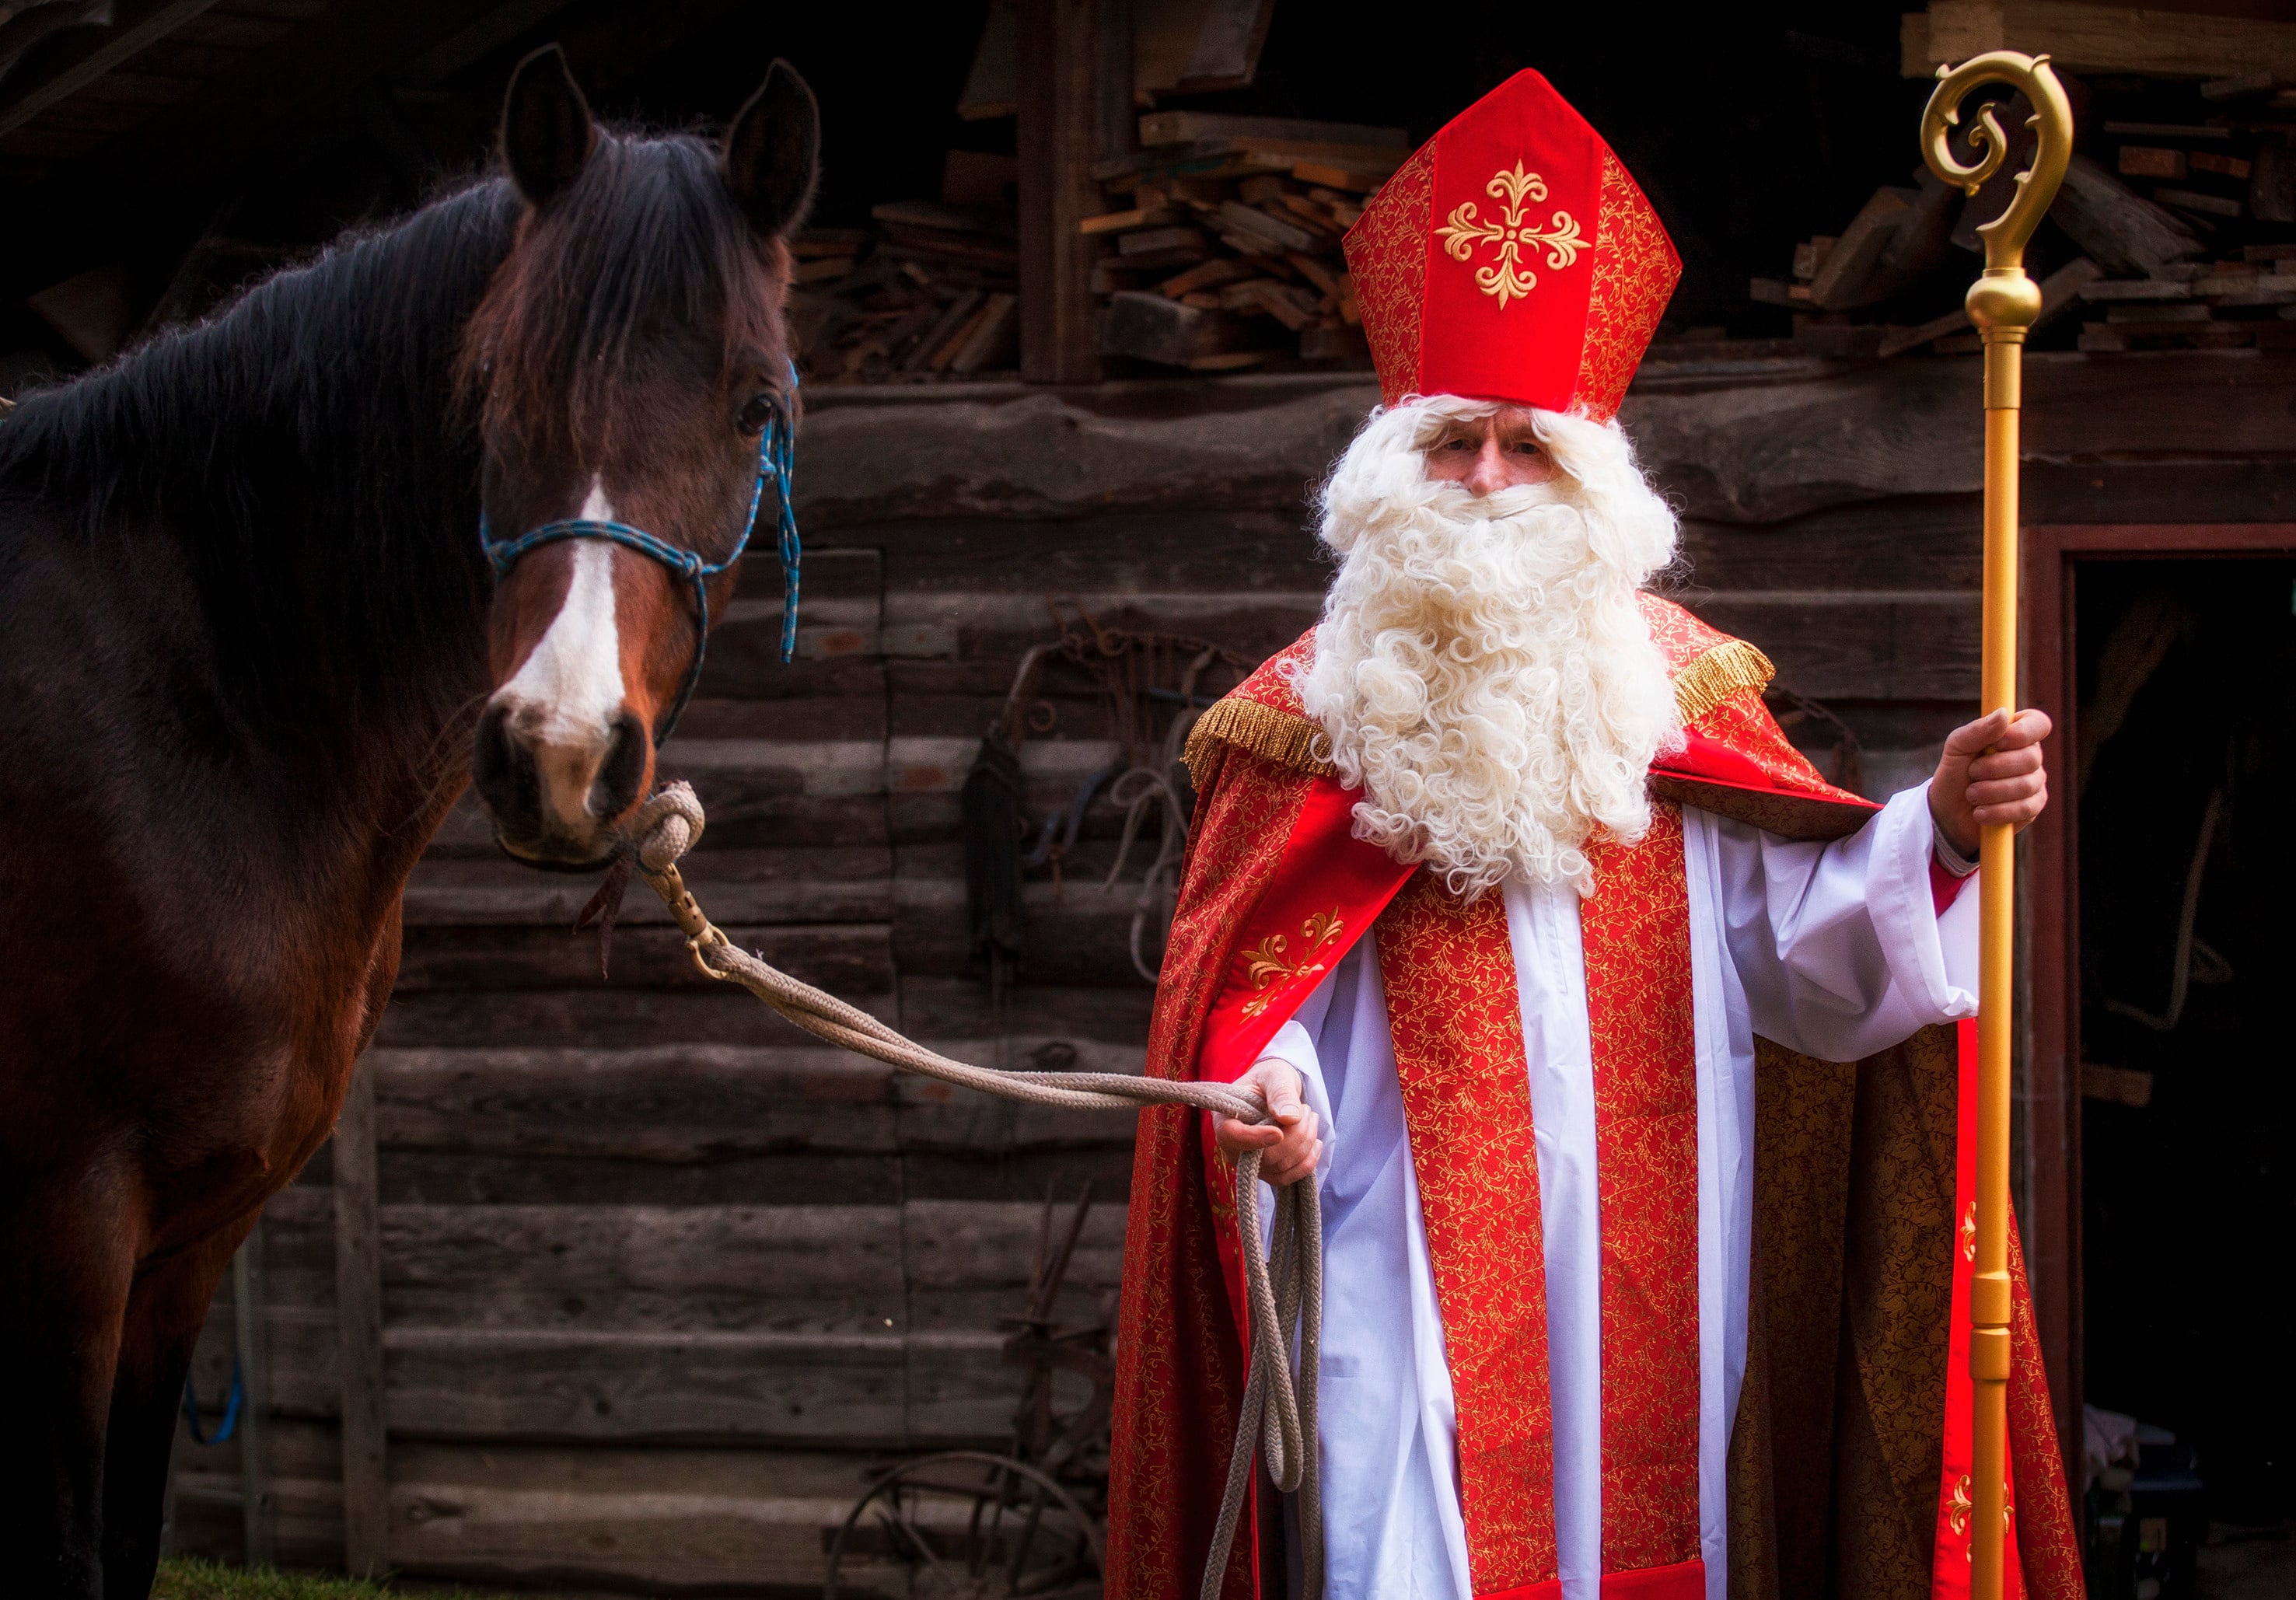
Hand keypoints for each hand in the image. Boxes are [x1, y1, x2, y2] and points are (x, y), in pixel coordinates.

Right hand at [1213, 1058, 1321, 1186]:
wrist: (1275, 1091)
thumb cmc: (1270, 1079)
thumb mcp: (1276, 1076)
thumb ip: (1281, 1093)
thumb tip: (1289, 1118)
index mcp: (1226, 1117)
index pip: (1231, 1136)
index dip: (1255, 1139)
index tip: (1279, 1132)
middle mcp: (1233, 1146)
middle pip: (1264, 1157)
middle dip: (1295, 1137)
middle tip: (1307, 1110)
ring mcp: (1249, 1162)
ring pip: (1280, 1167)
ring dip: (1305, 1144)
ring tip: (1311, 1117)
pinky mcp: (1267, 1171)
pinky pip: (1287, 1178)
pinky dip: (1307, 1162)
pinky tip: (1316, 1143)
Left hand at [1929, 708, 2051, 858]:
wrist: (1948, 811)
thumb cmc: (1955, 773)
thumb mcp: (1956, 748)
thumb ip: (1977, 730)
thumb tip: (2003, 714)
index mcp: (2016, 734)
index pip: (2038, 723)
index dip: (2023, 732)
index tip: (1997, 743)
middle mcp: (2031, 756)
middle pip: (2031, 758)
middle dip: (1994, 768)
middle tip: (1972, 772)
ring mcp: (2035, 782)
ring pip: (2026, 785)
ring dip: (1990, 791)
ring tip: (1971, 794)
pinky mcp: (2033, 807)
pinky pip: (2024, 808)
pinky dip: (1996, 811)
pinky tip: (1980, 812)